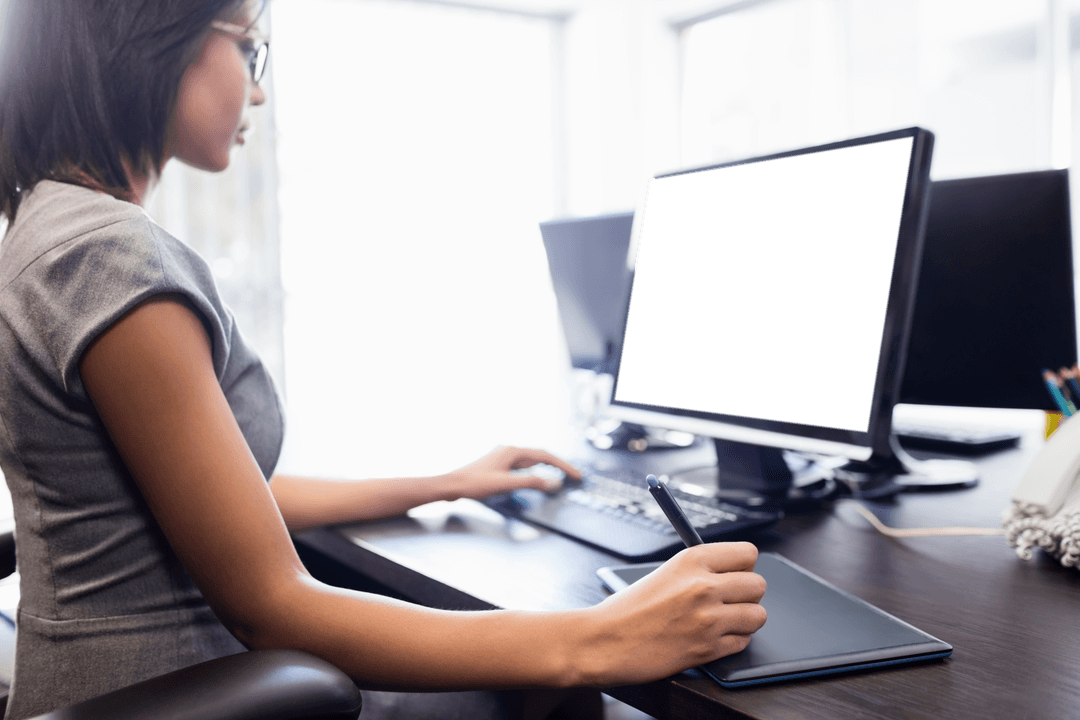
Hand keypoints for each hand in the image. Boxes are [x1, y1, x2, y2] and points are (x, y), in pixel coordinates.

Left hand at [445, 446, 582, 499]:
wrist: (452, 485)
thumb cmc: (474, 484)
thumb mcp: (505, 484)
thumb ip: (530, 483)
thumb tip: (552, 482)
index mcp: (513, 451)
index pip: (545, 456)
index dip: (563, 466)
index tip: (576, 475)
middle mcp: (509, 450)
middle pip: (540, 455)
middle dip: (558, 464)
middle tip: (573, 475)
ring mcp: (503, 456)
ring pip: (531, 460)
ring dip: (547, 466)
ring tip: (561, 474)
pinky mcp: (498, 464)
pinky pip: (523, 465)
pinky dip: (535, 470)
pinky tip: (535, 476)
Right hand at [574, 542, 766, 684]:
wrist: (604, 641)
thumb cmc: (627, 608)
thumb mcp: (665, 572)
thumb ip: (700, 570)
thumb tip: (733, 571)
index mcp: (692, 560)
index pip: (748, 553)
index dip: (744, 566)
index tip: (736, 573)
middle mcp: (704, 586)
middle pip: (758, 585)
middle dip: (748, 594)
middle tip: (730, 600)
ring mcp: (708, 618)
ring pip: (758, 616)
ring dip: (744, 620)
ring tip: (723, 621)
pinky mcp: (708, 649)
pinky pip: (743, 642)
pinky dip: (732, 642)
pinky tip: (712, 638)